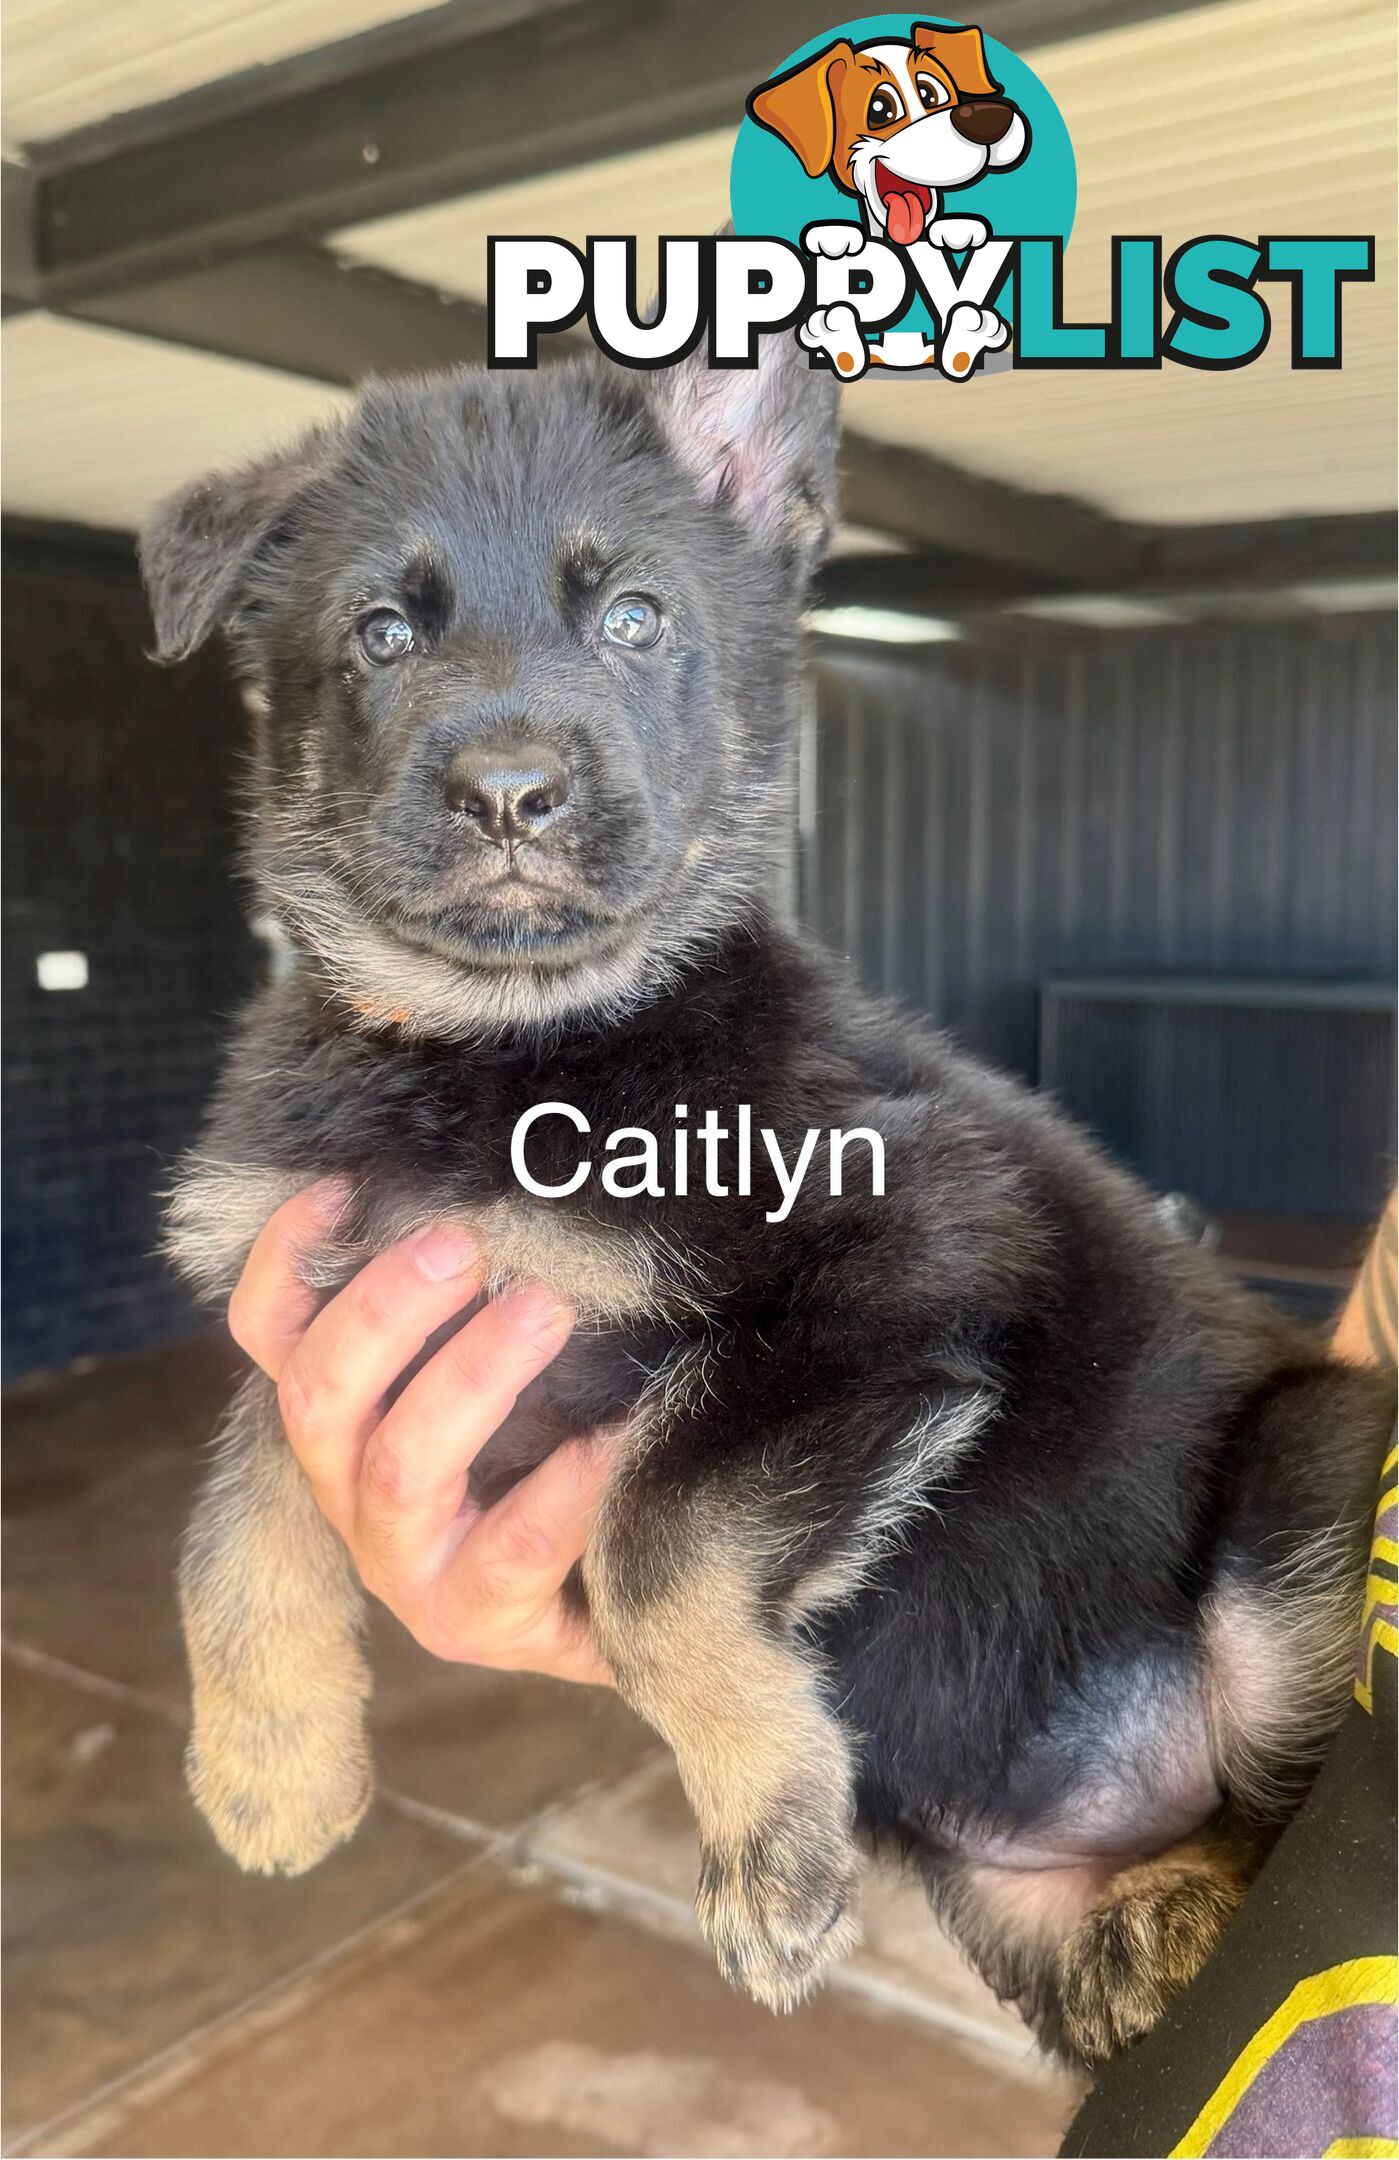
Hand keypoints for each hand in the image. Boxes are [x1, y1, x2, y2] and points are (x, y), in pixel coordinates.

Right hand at [227, 1182, 614, 1684]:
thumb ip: (484, 1294)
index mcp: (341, 1423)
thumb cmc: (556, 1447)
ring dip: (469, 1375)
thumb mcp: (512, 1365)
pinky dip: (564, 1482)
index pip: (272, 1337)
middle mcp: (350, 1495)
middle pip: (318, 1396)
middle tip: (462, 1243)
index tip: (343, 1185)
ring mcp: (409, 1568)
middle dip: (383, 1310)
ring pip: (400, 1467)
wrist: (622, 1589)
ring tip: (546, 1308)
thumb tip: (510, 1187)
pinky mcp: (481, 1622)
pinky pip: (512, 1548)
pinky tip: (616, 1432)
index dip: (287, 1260)